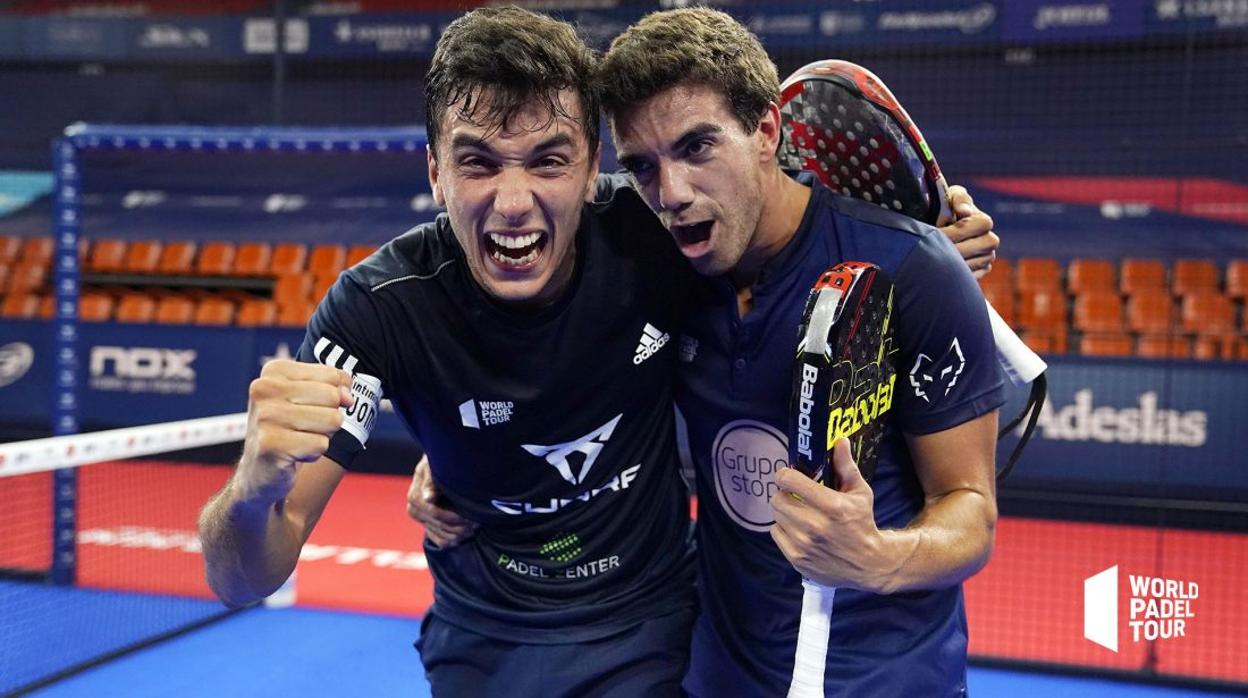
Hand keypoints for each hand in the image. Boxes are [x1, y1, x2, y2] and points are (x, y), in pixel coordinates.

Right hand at [234, 359, 351, 504]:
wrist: (259, 470)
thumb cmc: (289, 428)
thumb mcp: (309, 398)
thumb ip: (334, 386)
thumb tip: (348, 398)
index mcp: (273, 371)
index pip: (332, 376)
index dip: (334, 396)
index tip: (311, 407)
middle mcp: (264, 389)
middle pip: (333, 397)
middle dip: (328, 417)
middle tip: (304, 427)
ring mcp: (266, 416)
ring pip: (332, 420)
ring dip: (323, 436)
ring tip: (298, 439)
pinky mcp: (271, 444)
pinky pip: (321, 445)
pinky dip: (314, 453)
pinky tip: (293, 454)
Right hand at [407, 454, 477, 547]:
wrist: (440, 464)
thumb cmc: (439, 461)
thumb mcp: (434, 465)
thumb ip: (431, 481)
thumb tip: (428, 498)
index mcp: (415, 497)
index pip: (436, 514)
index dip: (456, 517)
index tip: (473, 516)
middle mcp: (414, 510)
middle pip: (441, 527)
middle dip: (461, 526)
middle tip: (479, 522)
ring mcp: (420, 520)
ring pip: (442, 536)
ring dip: (461, 534)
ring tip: (476, 525)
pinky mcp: (427, 526)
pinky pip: (440, 541)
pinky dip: (455, 540)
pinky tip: (466, 533)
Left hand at [771, 440, 902, 592]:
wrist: (868, 564)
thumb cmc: (862, 523)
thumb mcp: (860, 493)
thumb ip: (846, 466)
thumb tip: (839, 441)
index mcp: (832, 506)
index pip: (790, 481)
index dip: (785, 474)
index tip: (788, 475)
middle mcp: (815, 526)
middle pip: (778, 498)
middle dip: (784, 493)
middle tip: (794, 494)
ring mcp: (803, 544)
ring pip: (776, 515)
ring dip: (784, 511)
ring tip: (798, 511)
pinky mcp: (796, 559)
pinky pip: (775, 533)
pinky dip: (783, 528)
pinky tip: (798, 529)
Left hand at [938, 185, 997, 278]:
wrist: (938, 229)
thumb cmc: (944, 209)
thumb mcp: (950, 197)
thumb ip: (958, 198)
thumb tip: (964, 211)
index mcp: (983, 221)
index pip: (980, 225)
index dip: (957, 230)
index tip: (938, 232)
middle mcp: (990, 240)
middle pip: (978, 246)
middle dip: (953, 248)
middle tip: (933, 250)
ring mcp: (987, 258)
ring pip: (973, 263)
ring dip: (953, 262)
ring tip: (933, 259)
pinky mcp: (980, 272)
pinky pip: (971, 277)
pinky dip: (955, 274)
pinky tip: (940, 269)